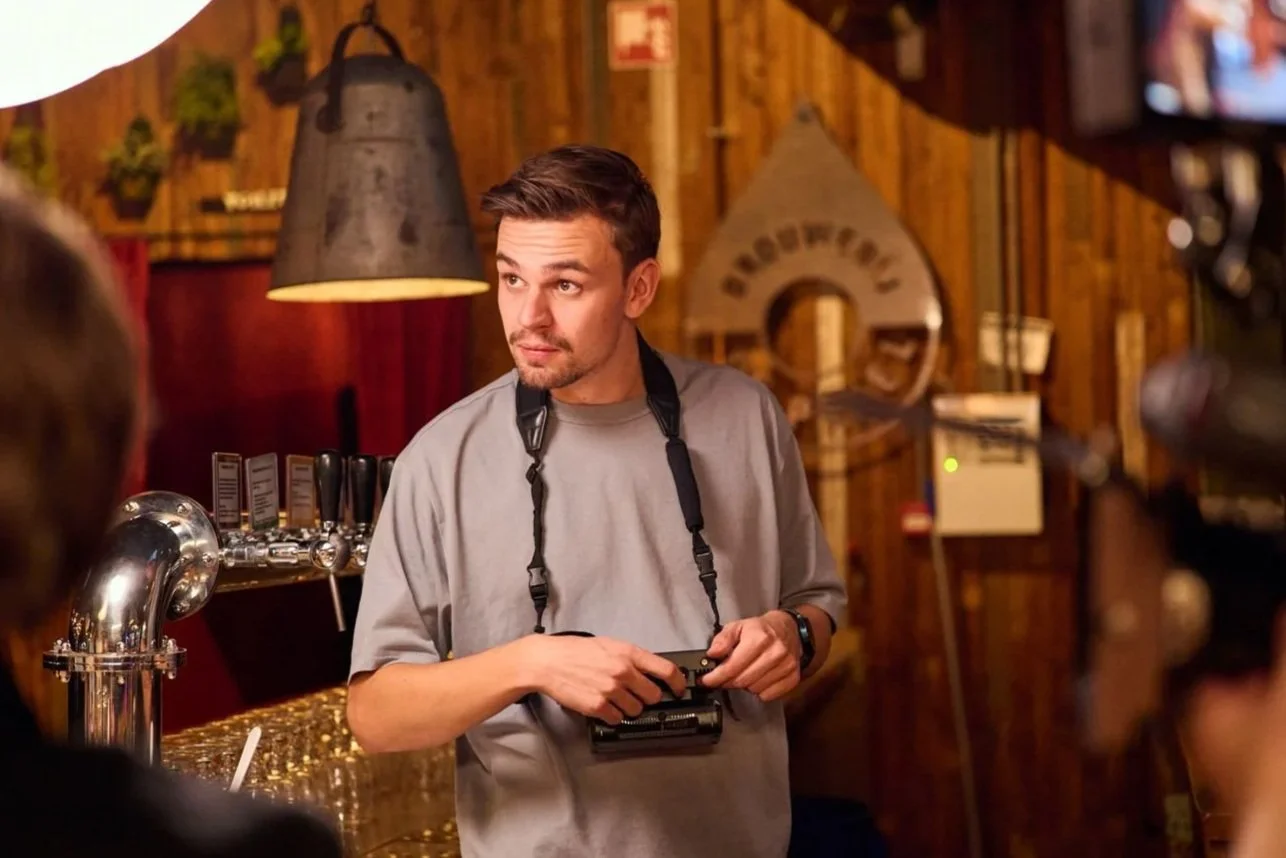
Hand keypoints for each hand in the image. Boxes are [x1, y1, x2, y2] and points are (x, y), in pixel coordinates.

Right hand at [525, 635, 686, 724]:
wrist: (548, 662)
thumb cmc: (575, 651)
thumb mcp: (609, 645)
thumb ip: (631, 657)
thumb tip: (651, 670)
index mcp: (628, 653)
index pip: (666, 670)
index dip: (677, 683)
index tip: (678, 689)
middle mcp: (623, 671)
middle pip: (653, 695)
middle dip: (647, 697)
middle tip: (635, 694)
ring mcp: (611, 690)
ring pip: (636, 709)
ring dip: (628, 707)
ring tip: (613, 697)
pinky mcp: (598, 707)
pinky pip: (616, 718)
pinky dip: (612, 715)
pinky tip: (602, 704)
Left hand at [700, 611, 800, 701]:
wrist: (788, 629)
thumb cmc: (761, 629)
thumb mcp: (738, 626)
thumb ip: (722, 639)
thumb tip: (712, 654)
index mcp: (759, 638)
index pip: (732, 667)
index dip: (716, 677)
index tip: (706, 681)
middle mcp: (775, 653)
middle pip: (742, 681)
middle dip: (727, 682)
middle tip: (723, 677)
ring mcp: (786, 666)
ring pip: (754, 689)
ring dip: (745, 685)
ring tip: (745, 672)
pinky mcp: (793, 678)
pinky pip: (768, 696)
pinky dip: (759, 691)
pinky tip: (758, 678)